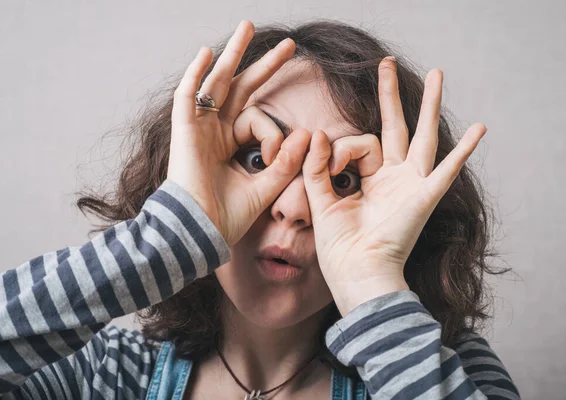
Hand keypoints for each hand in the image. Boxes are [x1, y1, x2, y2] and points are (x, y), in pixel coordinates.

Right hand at [167, 21, 310, 245]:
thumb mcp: (266, 187)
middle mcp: (214, 131)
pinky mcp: (184, 131)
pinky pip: (188, 96)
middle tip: (288, 46)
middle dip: (263, 66)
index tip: (276, 154)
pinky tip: (207, 52)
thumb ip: (286, 163)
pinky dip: (195, 74)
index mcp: (230, 145)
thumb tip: (307, 134)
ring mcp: (198, 128)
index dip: (272, 133)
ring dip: (231, 54)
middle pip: (240, 88)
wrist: (199, 233)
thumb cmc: (226, 217)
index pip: (257, 120)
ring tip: (248, 26)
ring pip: (216, 82)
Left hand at [302, 58, 486, 315]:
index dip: (341, 150)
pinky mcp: (423, 197)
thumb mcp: (321, 201)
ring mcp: (410, 185)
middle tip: (386, 63)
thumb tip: (318, 133)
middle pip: (395, 127)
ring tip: (439, 74)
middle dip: (390, 96)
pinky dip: (465, 150)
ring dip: (429, 105)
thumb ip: (318, 168)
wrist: (356, 274)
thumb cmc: (339, 247)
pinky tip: (482, 127)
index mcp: (369, 180)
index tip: (330, 169)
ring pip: (423, 136)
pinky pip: (447, 170)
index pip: (358, 144)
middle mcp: (392, 178)